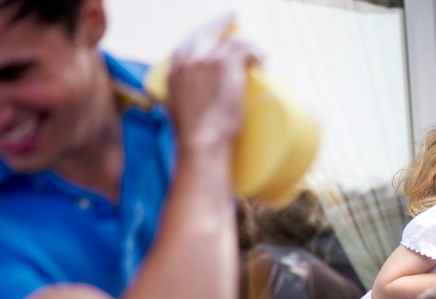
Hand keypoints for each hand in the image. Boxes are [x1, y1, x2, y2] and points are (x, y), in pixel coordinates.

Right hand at [166, 16, 259, 151]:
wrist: (200, 141)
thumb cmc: (193, 136)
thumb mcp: (178, 111)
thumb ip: (182, 97)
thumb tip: (192, 98)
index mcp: (173, 71)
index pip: (188, 42)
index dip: (204, 35)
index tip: (214, 35)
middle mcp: (187, 60)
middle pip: (206, 31)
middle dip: (221, 23)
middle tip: (233, 20)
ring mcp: (206, 59)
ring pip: (231, 40)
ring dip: (247, 45)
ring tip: (258, 52)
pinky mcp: (225, 64)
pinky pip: (246, 48)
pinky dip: (257, 52)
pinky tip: (262, 59)